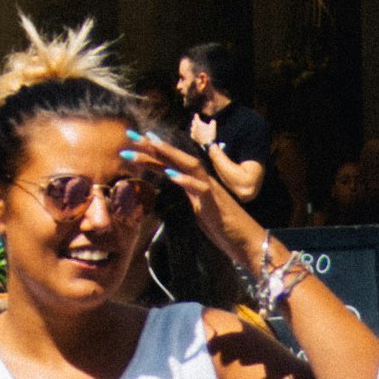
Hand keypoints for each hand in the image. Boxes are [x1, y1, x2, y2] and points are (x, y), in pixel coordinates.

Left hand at [119, 134, 260, 276]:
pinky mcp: (215, 204)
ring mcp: (209, 190)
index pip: (171, 163)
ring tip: (149, 144)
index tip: (134, 141)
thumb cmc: (225, 228)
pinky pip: (200, 188)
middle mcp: (201, 180)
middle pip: (176, 158)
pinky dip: (185, 180)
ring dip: (167, 154)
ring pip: (188, 165)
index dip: (153, 151)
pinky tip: (170, 174)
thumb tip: (177, 186)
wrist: (249, 242)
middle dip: (153, 146)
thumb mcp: (200, 210)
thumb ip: (189, 195)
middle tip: (129, 136)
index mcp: (195, 182)